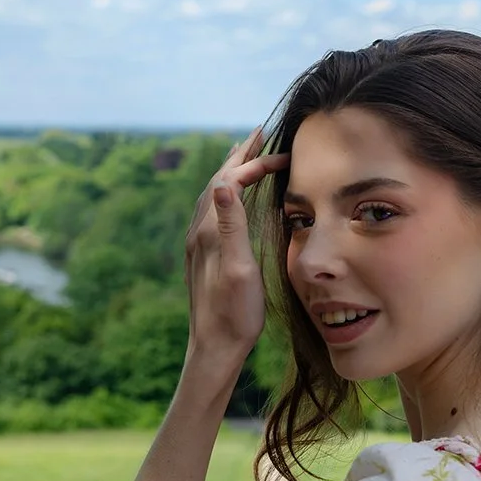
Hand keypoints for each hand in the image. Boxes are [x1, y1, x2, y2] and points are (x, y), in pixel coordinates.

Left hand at [183, 126, 289, 364]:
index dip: (256, 162)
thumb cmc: (234, 314)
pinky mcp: (200, 255)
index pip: (232, 180)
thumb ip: (231, 224)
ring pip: (214, 194)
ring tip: (244, 156)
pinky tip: (230, 200)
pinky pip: (212, 211)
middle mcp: (199, 232)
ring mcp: (197, 243)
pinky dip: (225, 193)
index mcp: (210, 231)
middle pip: (219, 180)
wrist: (213, 348)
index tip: (282, 152)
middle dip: (240, 155)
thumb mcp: (239, 269)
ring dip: (231, 170)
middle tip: (259, 133)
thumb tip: (224, 181)